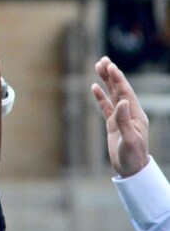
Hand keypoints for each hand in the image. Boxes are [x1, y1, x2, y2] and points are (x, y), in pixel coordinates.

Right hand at [91, 56, 150, 176]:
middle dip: (112, 74)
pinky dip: (100, 96)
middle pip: (119, 89)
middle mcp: (129, 113)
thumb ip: (124, 120)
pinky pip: (106, 106)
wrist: (132, 170)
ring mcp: (121, 118)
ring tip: (98, 67)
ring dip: (106, 81)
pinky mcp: (113, 124)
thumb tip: (121, 101)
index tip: (110, 66)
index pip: (125, 92)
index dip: (118, 79)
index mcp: (135, 115)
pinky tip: (95, 87)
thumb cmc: (133, 156)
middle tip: (103, 60)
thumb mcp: (129, 139)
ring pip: (112, 95)